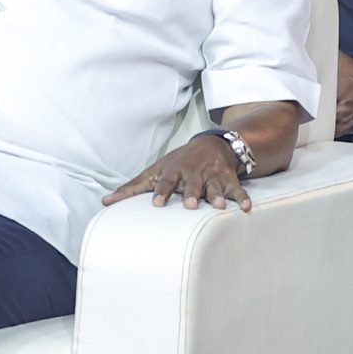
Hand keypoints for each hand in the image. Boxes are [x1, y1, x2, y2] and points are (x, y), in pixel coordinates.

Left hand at [102, 133, 253, 211]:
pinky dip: (243, 198)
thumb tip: (105, 201)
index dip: (161, 191)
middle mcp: (193, 173)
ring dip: (217, 195)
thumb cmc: (177, 164)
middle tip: (190, 204)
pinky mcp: (228, 180)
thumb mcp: (154, 171)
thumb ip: (131, 189)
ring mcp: (212, 176)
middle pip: (192, 184)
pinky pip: (237, 189)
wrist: (211, 145)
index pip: (165, 181)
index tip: (156, 203)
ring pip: (215, 187)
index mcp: (174, 172)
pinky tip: (246, 208)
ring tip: (219, 206)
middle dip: (192, 193)